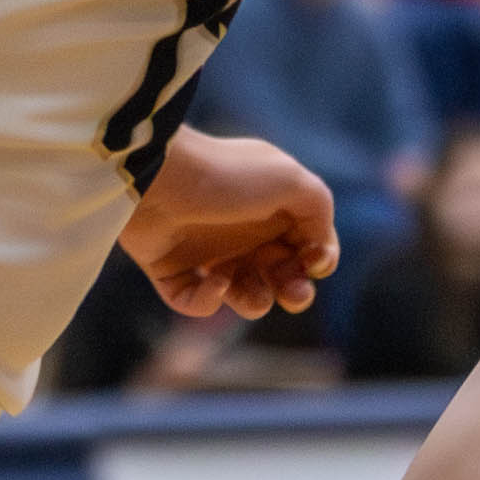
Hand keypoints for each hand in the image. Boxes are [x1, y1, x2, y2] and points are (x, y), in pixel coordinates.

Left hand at [119, 129, 337, 320]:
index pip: (308, 245)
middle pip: (282, 277)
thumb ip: (320, 209)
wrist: (158, 179)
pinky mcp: (172, 272)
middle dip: (294, 292)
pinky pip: (195, 302)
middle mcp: (245, 232)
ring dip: (255, 302)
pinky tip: (214, 283)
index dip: (318, 260)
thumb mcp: (290, 179)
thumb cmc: (227, 176)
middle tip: (292, 295)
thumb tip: (320, 247)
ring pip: (245, 296)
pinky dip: (207, 302)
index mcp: (274, 208)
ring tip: (246, 291)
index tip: (313, 262)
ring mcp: (209, 254)